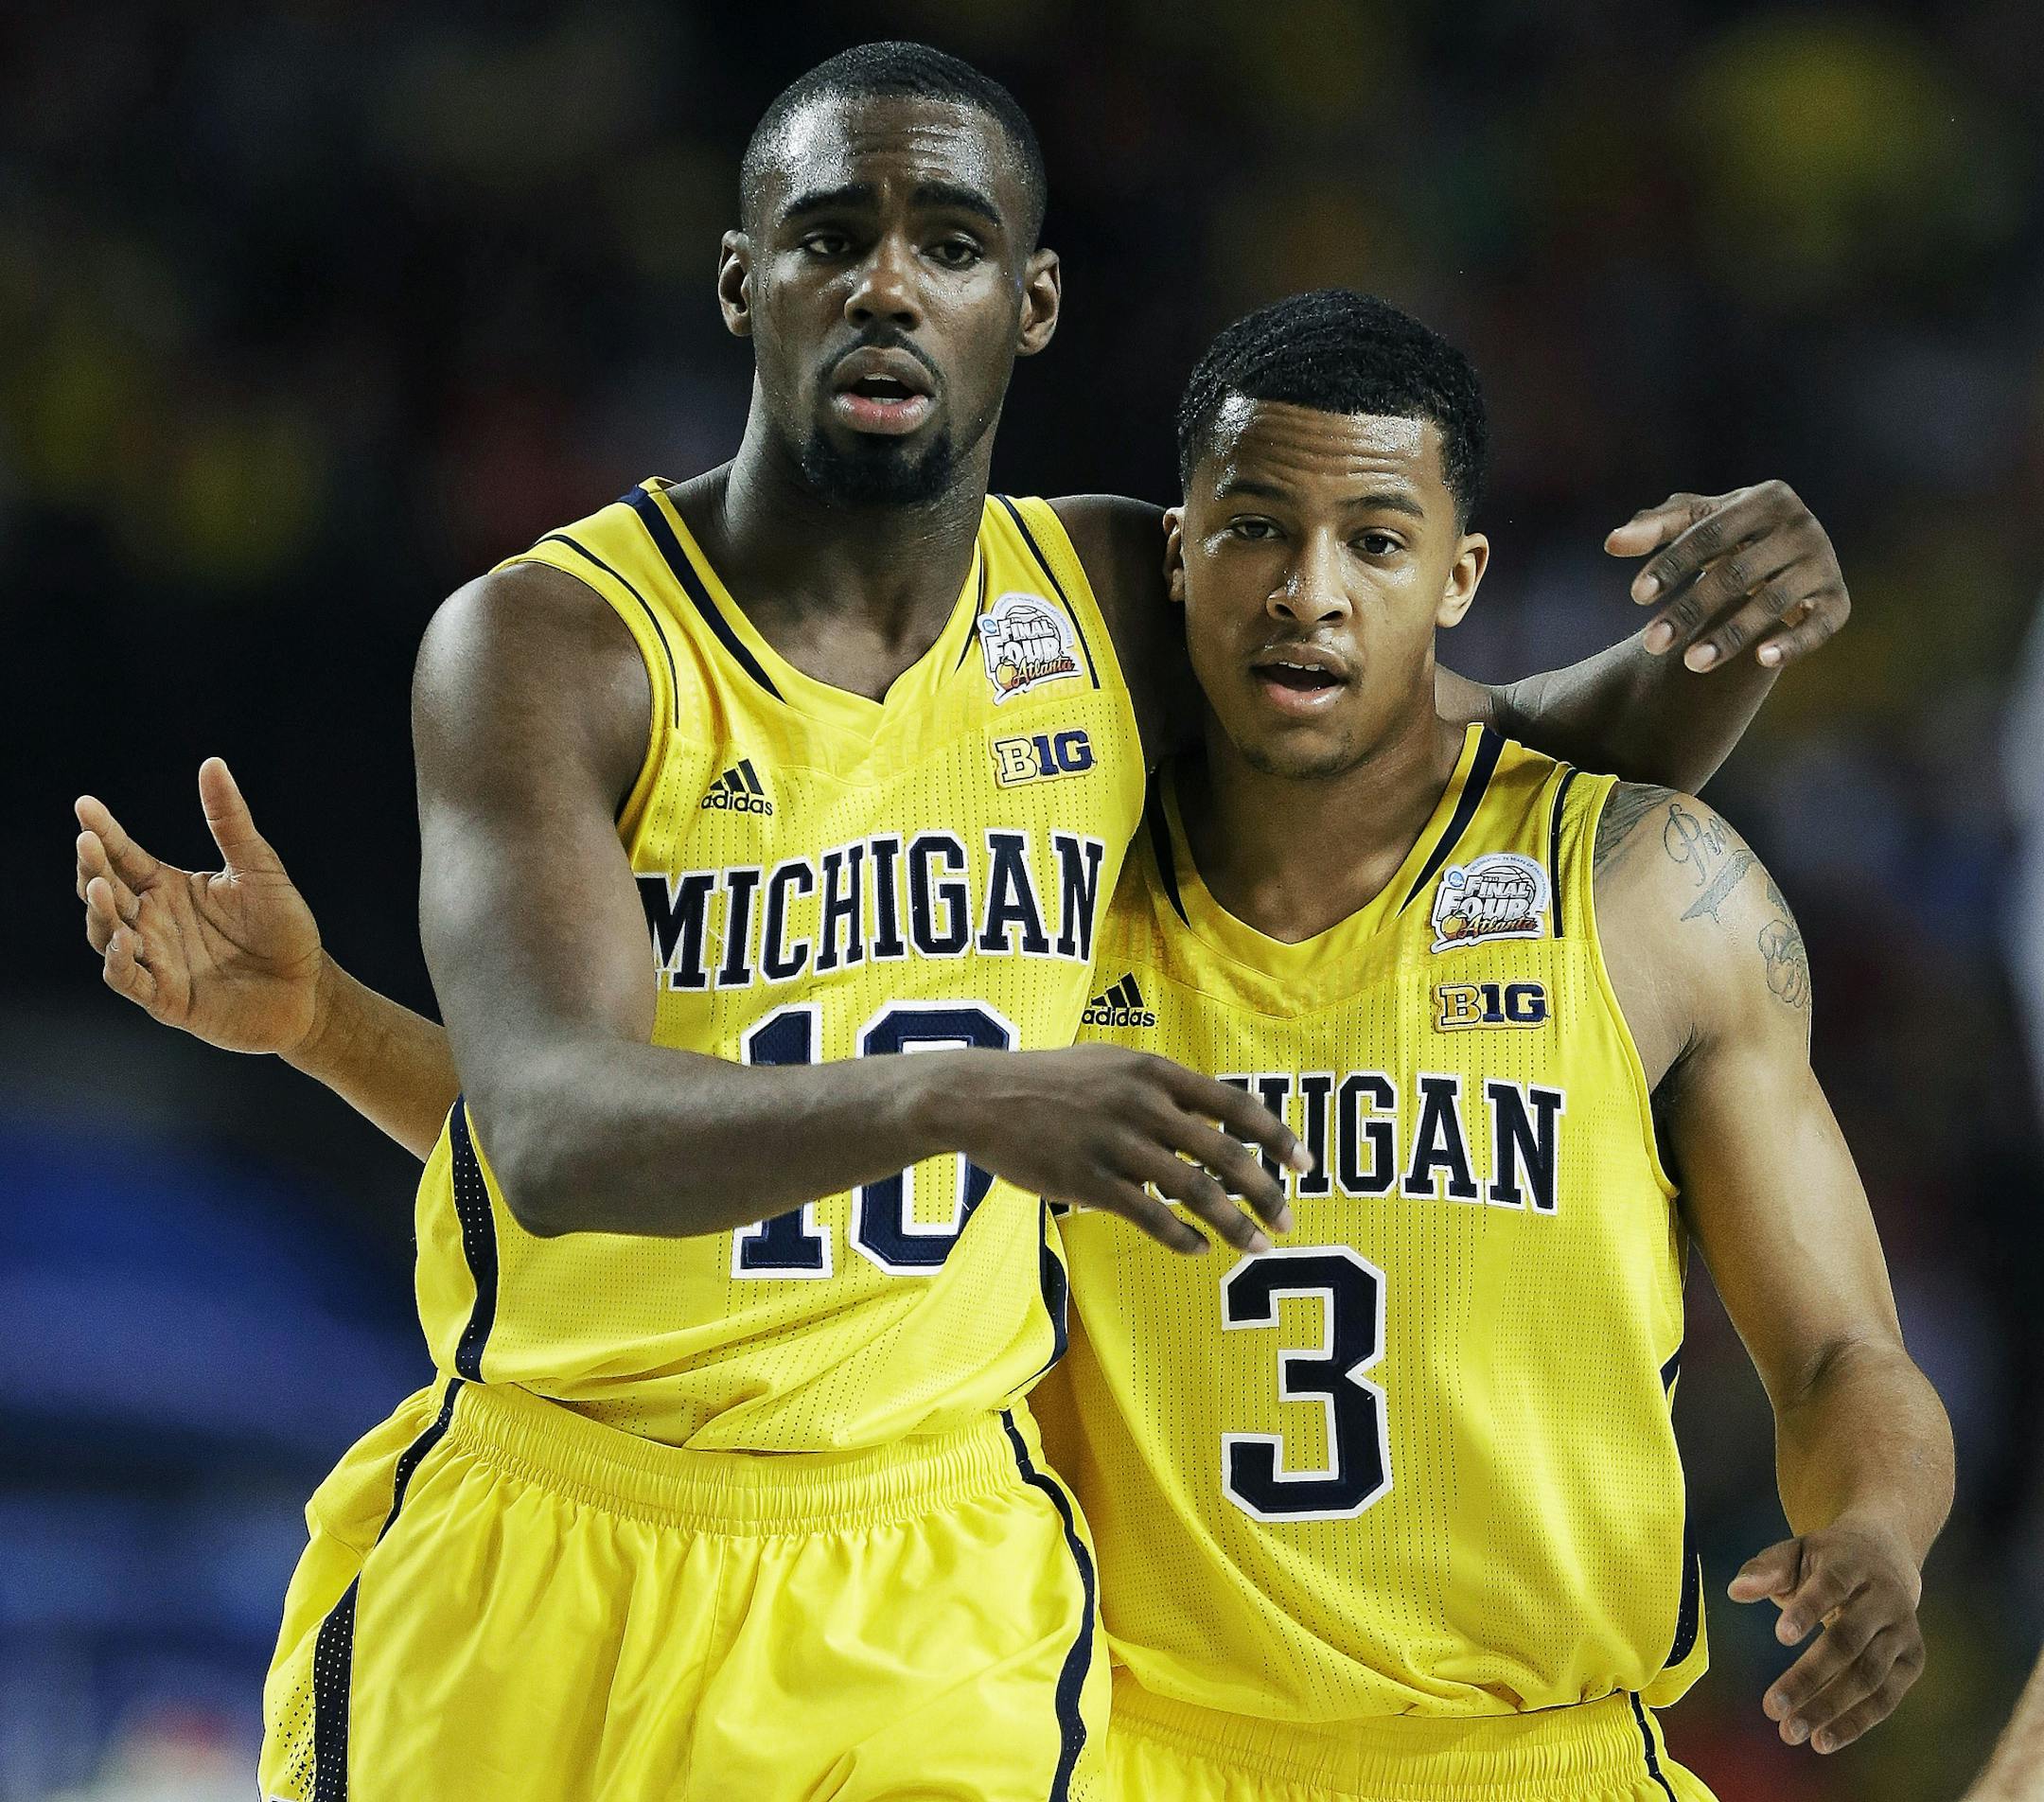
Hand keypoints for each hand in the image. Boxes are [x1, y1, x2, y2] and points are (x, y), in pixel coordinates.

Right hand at [75, 758, 327, 1055]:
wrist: (310, 986)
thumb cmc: (283, 926)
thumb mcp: (259, 868)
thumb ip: (230, 822)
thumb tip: (213, 763)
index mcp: (167, 887)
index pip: (124, 855)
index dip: (103, 832)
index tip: (86, 805)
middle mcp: (152, 921)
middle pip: (105, 892)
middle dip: (93, 868)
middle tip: (88, 842)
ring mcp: (155, 960)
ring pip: (107, 934)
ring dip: (101, 912)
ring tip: (104, 887)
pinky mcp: (167, 998)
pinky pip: (130, 980)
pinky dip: (121, 962)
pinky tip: (125, 940)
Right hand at [935, 1044, 1306, 1256]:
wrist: (980, 1097)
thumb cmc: (1050, 1082)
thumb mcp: (1111, 1064)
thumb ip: (1160, 1087)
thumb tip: (1213, 1114)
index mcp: (1153, 1072)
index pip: (1234, 1105)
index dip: (1276, 1137)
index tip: (1305, 1166)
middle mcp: (1141, 1104)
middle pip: (1224, 1153)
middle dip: (1264, 1191)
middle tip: (1287, 1220)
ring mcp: (1115, 1142)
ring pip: (1194, 1191)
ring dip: (1232, 1224)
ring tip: (1257, 1248)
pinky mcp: (1088, 1179)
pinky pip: (1149, 1216)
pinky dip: (1181, 1237)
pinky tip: (1198, 1250)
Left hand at [1605, 481, 1849, 672]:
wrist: (1791, 552)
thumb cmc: (1732, 533)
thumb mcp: (1698, 522)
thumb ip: (1655, 528)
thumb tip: (1612, 543)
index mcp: (1765, 499)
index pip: (1709, 534)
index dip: (1672, 564)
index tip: (1637, 596)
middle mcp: (1801, 527)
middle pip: (1735, 573)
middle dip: (1690, 610)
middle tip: (1651, 644)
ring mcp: (1823, 564)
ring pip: (1771, 603)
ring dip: (1730, 635)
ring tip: (1690, 663)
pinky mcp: (1838, 600)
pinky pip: (1819, 626)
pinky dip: (1794, 643)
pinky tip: (1762, 660)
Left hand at [1729, 1518, 1926, 1754]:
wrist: (1885, 1559)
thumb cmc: (1825, 1562)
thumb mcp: (1794, 1553)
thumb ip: (1765, 1570)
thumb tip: (1735, 1591)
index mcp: (1852, 1565)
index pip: (1831, 1586)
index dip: (1808, 1610)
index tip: (1779, 1636)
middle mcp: (1884, 1599)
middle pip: (1848, 1641)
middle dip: (1809, 1676)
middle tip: (1771, 1707)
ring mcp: (1902, 1631)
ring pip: (1868, 1676)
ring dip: (1830, 1708)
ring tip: (1792, 1732)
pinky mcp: (1912, 1660)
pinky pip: (1886, 1698)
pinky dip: (1855, 1723)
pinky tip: (1824, 1740)